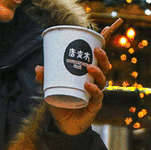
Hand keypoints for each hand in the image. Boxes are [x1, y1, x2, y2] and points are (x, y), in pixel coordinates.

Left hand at [35, 18, 121, 135]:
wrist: (64, 124)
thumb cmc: (61, 101)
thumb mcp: (50, 87)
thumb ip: (45, 77)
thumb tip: (38, 67)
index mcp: (88, 72)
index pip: (99, 54)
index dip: (106, 40)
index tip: (111, 25)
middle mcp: (95, 80)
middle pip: (104, 65)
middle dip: (102, 57)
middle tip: (96, 51)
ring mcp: (96, 92)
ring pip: (103, 79)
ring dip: (98, 71)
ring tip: (89, 67)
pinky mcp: (95, 105)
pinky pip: (97, 96)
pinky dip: (93, 90)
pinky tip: (87, 85)